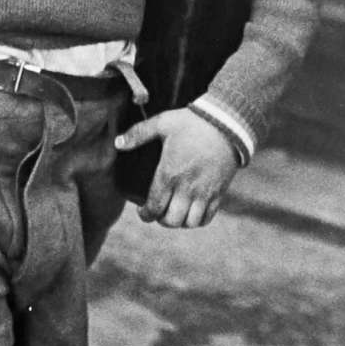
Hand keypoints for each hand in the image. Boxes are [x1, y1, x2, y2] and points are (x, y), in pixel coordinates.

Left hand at [115, 107, 238, 227]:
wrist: (227, 123)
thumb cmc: (192, 123)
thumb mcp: (162, 123)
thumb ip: (138, 133)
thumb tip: (117, 143)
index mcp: (169, 174)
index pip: (154, 207)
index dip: (145, 214)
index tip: (142, 211)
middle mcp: (187, 188)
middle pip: (172, 220)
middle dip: (162, 220)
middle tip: (158, 212)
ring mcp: (204, 192)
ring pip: (190, 223)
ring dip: (180, 222)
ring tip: (175, 213)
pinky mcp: (219, 193)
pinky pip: (207, 218)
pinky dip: (197, 220)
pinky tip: (192, 212)